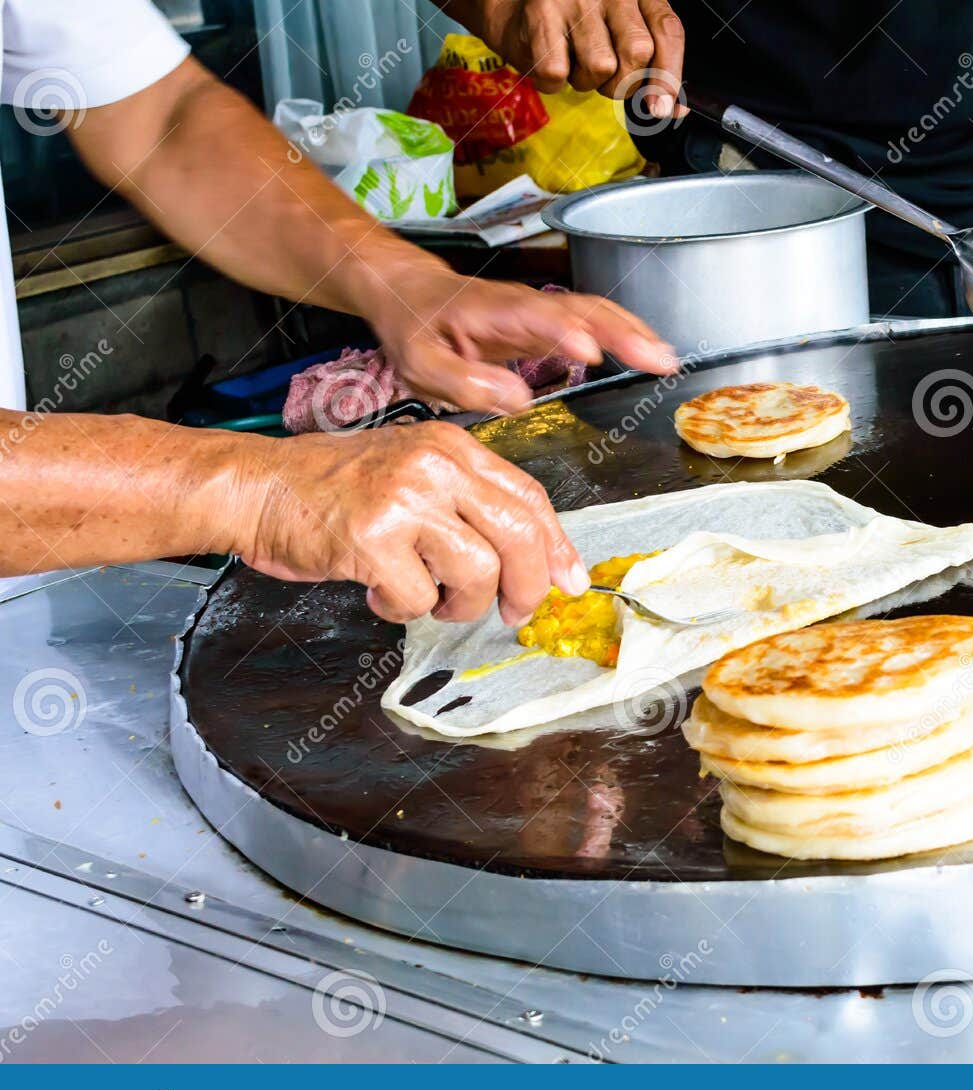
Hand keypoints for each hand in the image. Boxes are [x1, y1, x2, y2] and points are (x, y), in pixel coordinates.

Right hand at [235, 422, 588, 624]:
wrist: (256, 488)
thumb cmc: (329, 490)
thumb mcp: (410, 474)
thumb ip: (467, 505)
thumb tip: (534, 558)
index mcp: (451, 448)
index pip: (529, 497)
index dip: (557, 546)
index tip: (570, 580)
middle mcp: (435, 465)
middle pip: (519, 534)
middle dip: (527, 586)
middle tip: (513, 611)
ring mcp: (405, 498)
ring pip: (477, 572)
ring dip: (458, 604)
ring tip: (427, 596)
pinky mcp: (374, 537)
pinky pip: (418, 597)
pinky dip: (402, 609)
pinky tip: (378, 590)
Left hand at [363, 262, 676, 413]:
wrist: (411, 293)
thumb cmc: (414, 327)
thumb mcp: (420, 362)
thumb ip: (464, 381)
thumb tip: (517, 399)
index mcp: (490, 311)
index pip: (533, 316)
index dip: (562, 331)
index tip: (588, 352)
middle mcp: (524, 305)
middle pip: (581, 310)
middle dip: (621, 333)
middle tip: (657, 359)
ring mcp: (540, 311)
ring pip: (595, 312)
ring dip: (633, 332)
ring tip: (666, 359)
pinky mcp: (549, 322)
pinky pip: (594, 321)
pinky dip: (625, 333)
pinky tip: (648, 350)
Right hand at [455, 0, 686, 113]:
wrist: (510, 5)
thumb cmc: (574, 25)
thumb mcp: (620, 34)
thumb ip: (651, 67)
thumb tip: (672, 109)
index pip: (667, 31)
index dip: (668, 76)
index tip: (661, 108)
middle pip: (638, 53)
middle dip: (623, 82)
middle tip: (605, 76)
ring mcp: (574, 0)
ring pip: (601, 68)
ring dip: (587, 82)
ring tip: (573, 61)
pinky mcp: (541, 15)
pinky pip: (558, 75)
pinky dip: (553, 83)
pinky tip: (550, 60)